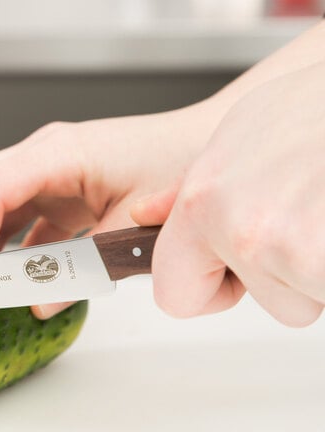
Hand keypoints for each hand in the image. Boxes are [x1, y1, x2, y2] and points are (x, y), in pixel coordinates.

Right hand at [0, 103, 217, 317]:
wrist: (203, 147)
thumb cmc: (179, 166)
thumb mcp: (131, 225)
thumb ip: (83, 266)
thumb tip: (40, 303)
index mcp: (58, 153)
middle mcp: (43, 158)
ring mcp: (47, 173)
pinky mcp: (58, 192)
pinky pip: (18, 220)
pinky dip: (9, 250)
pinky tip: (18, 278)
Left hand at [133, 62, 324, 326]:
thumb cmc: (317, 109)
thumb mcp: (239, 134)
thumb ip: (188, 188)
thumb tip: (146, 213)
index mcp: (204, 204)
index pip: (173, 298)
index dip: (204, 288)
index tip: (225, 270)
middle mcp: (244, 232)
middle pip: (265, 303)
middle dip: (285, 275)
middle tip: (305, 218)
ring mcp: (297, 251)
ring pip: (307, 299)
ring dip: (319, 267)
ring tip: (323, 207)